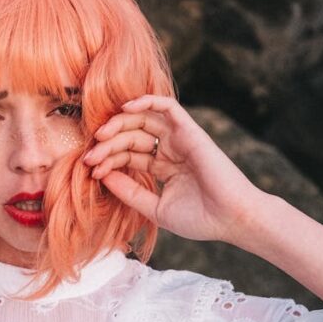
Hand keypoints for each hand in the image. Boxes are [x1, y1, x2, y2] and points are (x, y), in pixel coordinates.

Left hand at [82, 95, 262, 243]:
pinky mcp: (190, 131)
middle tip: (90, 156)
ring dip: (119, 123)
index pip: (128, 155)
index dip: (108, 159)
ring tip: (101, 135)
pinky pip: (167, 106)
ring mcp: (180, 139)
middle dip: (107, 144)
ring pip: (142, 120)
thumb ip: (130, 192)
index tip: (91, 171)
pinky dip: (146, 101)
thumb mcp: (155, 208)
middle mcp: (171, 150)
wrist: (233, 219)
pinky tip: (125, 109)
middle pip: (131, 136)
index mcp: (164, 167)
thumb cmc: (201, 219)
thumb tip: (101, 176)